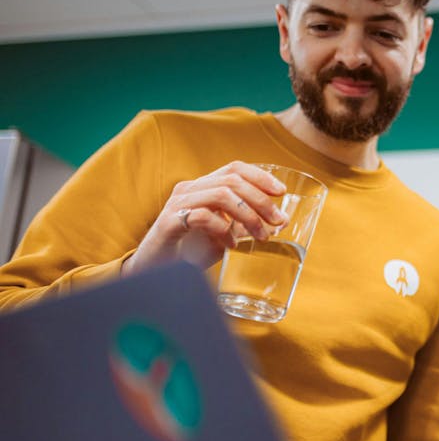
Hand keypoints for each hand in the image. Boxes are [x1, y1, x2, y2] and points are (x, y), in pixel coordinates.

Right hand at [123, 161, 287, 274]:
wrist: (154, 271)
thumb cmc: (190, 251)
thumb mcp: (224, 236)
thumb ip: (246, 227)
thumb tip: (279, 222)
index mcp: (202, 187)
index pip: (234, 169)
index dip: (260, 176)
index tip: (281, 192)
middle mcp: (189, 190)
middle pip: (232, 180)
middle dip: (261, 200)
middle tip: (277, 221)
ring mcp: (177, 204)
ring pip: (220, 195)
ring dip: (248, 215)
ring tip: (260, 236)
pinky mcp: (169, 222)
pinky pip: (202, 217)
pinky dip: (223, 230)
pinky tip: (231, 246)